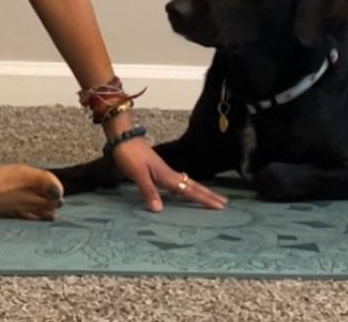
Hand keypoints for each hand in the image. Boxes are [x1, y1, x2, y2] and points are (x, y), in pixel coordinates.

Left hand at [110, 137, 227, 212]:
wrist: (123, 137)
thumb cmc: (130, 155)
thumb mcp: (138, 174)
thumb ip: (149, 191)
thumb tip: (160, 210)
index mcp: (167, 177)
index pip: (190, 191)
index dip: (205, 199)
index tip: (220, 205)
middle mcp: (169, 174)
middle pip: (194, 186)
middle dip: (209, 195)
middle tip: (224, 202)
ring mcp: (165, 171)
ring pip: (188, 183)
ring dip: (200, 190)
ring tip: (210, 197)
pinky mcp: (158, 169)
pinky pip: (179, 181)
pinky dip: (187, 187)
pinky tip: (185, 187)